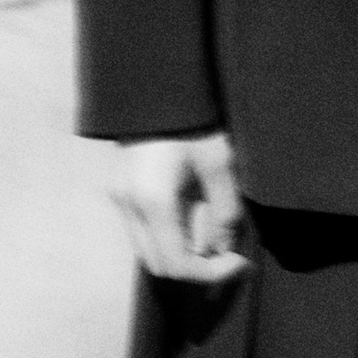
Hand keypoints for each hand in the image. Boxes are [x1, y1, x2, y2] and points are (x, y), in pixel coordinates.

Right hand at [109, 132, 250, 280]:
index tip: (238, 262)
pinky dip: (167, 236)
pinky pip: (141, 230)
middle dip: (195, 269)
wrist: (155, 84)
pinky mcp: (118, 189)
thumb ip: (225, 211)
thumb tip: (225, 247)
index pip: (178, 265)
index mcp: (153, 201)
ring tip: (211, 236)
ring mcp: (118, 198)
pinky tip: (191, 218)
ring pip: (147, 251)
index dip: (211, 274)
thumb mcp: (219, 162)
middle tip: (228, 254)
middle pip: (159, 265)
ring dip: (179, 254)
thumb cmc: (191, 119)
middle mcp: (128, 205)